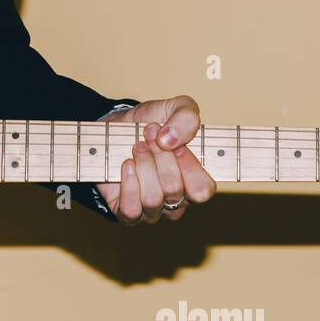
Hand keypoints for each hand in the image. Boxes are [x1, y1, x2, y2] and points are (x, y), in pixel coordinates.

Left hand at [95, 95, 215, 223]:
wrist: (117, 127)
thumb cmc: (152, 121)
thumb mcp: (175, 108)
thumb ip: (187, 118)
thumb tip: (171, 140)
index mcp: (194, 179)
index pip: (202, 189)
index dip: (188, 166)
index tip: (171, 142)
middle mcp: (176, 199)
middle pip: (174, 189)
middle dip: (159, 157)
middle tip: (149, 136)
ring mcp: (152, 209)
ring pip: (152, 199)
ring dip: (143, 166)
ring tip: (137, 147)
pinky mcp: (127, 212)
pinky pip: (131, 209)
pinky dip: (128, 184)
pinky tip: (126, 165)